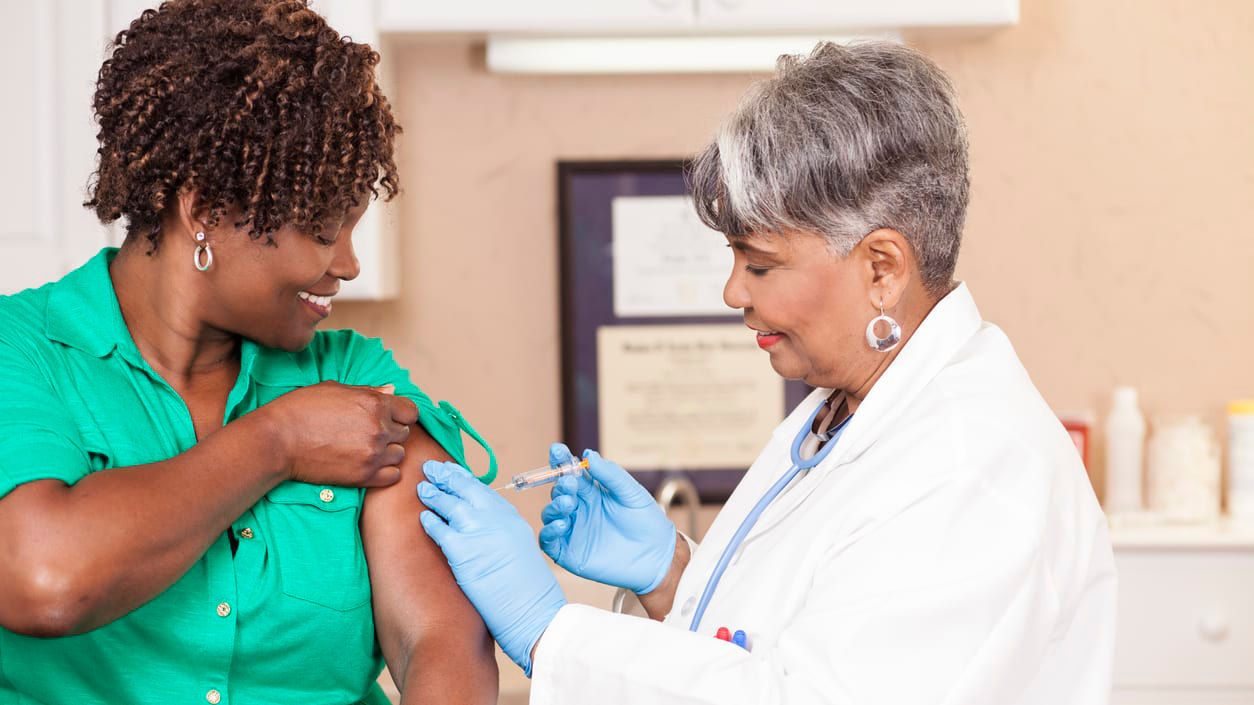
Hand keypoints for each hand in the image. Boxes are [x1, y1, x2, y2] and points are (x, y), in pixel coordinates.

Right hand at [266, 381, 416, 487]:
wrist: (277, 440)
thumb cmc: (301, 409)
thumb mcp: (335, 389)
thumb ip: (369, 391)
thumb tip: (392, 391)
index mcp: (374, 403)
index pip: (411, 412)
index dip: (401, 414)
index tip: (389, 417)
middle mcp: (379, 428)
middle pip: (404, 433)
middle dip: (391, 432)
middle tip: (367, 433)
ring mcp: (373, 454)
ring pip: (399, 455)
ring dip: (387, 452)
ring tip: (365, 449)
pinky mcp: (363, 476)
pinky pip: (393, 476)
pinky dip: (385, 472)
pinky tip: (368, 464)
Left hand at [418, 460, 565, 675]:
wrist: (532, 609)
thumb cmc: (527, 587)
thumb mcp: (520, 547)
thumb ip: (501, 531)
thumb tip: (480, 527)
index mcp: (510, 516)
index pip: (482, 490)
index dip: (464, 478)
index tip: (452, 470)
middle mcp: (495, 517)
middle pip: (465, 488)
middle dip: (446, 476)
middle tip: (431, 468)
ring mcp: (478, 530)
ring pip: (448, 504)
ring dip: (433, 494)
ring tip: (422, 488)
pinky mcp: (461, 549)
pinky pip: (439, 529)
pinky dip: (430, 522)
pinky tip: (423, 517)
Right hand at [538, 444, 676, 594]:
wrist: (657, 556)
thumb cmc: (647, 522)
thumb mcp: (631, 492)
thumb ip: (610, 474)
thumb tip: (588, 455)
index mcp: (592, 492)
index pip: (570, 473)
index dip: (561, 460)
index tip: (557, 450)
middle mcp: (579, 509)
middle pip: (559, 492)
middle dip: (560, 484)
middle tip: (569, 483)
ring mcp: (573, 530)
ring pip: (550, 514)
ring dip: (554, 506)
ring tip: (568, 503)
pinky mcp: (569, 552)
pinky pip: (548, 541)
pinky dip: (549, 531)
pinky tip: (563, 524)